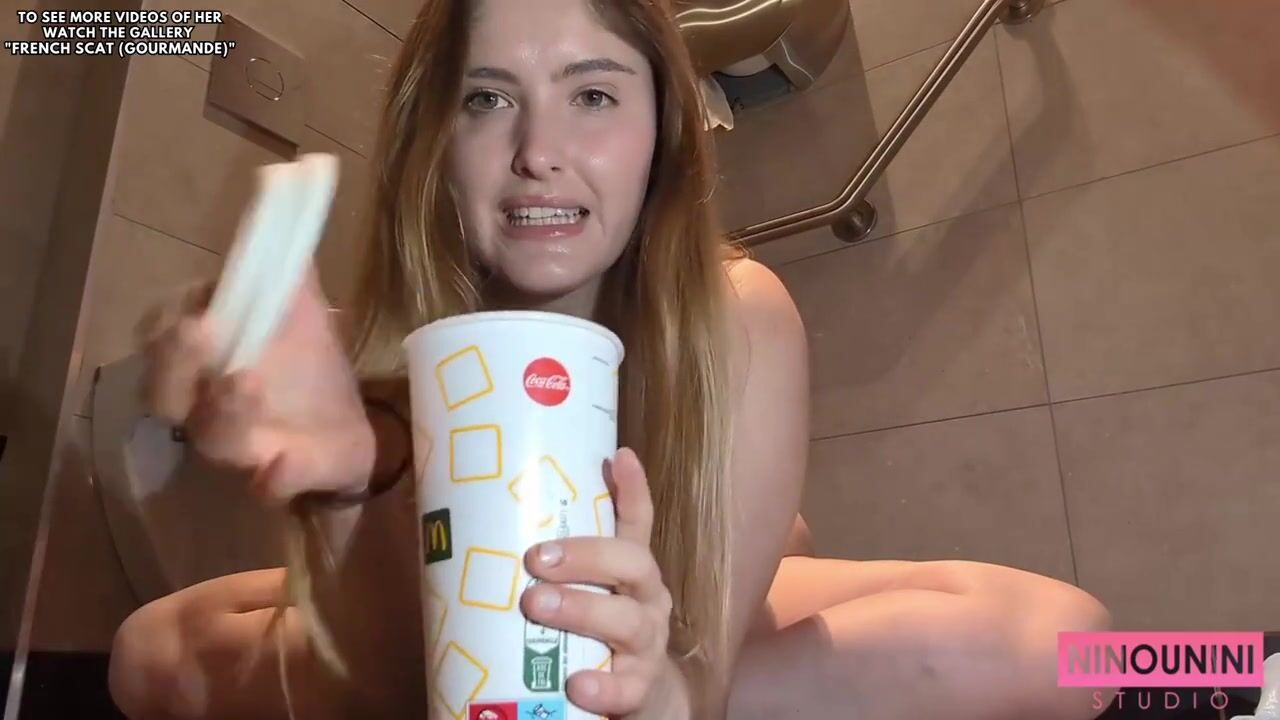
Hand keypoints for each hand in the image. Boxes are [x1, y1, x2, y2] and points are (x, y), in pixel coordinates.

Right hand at [136, 268, 376, 503]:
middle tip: (201, 335)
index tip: (192, 316)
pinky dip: (275, 477)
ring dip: (227, 411)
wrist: (348, 435)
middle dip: (178, 364)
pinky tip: (283, 463)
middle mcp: (206, 397)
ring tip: (249, 383)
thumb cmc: (312, 369)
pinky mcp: (269, 480)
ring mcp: (233, 441)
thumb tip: (281, 193)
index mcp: (208, 353)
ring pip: (209, 434)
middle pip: (162, 388)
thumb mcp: (307, 313)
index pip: (160, 331)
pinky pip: (266, 484)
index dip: (167, 327)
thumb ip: (290, 269)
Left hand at [521, 448, 683, 717]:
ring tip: (537, 606)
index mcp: (633, 572)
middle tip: (536, 559)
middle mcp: (647, 600)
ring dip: (582, 609)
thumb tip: (484, 527)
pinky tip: (576, 683)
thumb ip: (556, 568)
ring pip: (627, 621)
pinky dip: (602, 686)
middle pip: (631, 564)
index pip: (637, 523)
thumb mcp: (589, 594)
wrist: (640, 702)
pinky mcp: (642, 688)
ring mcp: (648, 644)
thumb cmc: (597, 637)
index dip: (633, 490)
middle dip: (585, 556)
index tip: (618, 456)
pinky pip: (626, 687)